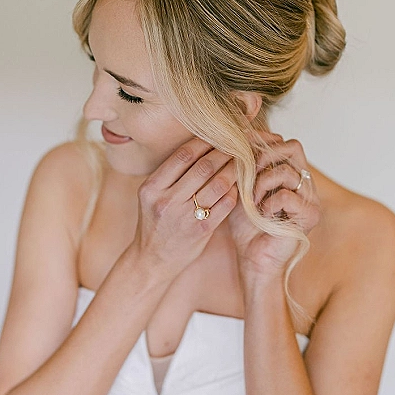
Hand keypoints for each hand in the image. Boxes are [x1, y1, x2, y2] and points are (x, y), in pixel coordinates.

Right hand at [130, 137, 238, 277]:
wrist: (152, 260)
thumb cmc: (155, 223)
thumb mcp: (152, 196)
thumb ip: (171, 175)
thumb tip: (201, 145)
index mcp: (151, 188)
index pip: (183, 155)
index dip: (204, 141)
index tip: (218, 134)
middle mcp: (166, 201)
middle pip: (203, 166)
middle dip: (224, 152)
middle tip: (237, 143)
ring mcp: (184, 217)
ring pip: (218, 183)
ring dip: (234, 169)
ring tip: (243, 161)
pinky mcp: (202, 230)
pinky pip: (225, 203)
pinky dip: (235, 190)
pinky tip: (239, 185)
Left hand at [227, 132, 320, 274]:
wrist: (253, 258)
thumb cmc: (246, 225)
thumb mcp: (240, 188)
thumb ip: (243, 164)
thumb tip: (236, 133)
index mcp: (290, 172)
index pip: (282, 141)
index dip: (259, 141)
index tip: (238, 150)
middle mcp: (304, 182)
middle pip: (292, 147)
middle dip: (263, 156)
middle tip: (246, 175)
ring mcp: (310, 198)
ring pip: (288, 171)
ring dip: (262, 183)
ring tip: (251, 201)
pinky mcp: (310, 215)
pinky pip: (289, 196)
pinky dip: (270, 203)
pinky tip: (262, 215)